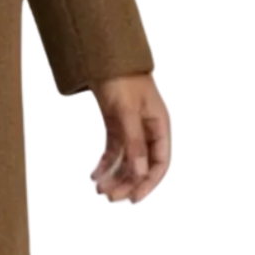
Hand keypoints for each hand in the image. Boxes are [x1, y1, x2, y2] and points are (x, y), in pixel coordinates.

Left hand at [90, 73, 169, 201]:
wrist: (103, 56)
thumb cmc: (121, 78)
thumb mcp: (127, 112)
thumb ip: (134, 143)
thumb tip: (139, 173)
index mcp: (159, 125)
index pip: (160, 162)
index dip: (149, 183)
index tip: (134, 199)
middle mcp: (148, 129)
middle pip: (141, 164)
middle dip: (127, 183)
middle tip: (109, 197)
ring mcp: (132, 127)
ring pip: (126, 159)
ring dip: (114, 175)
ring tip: (99, 188)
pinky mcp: (117, 124)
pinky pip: (114, 150)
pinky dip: (105, 163)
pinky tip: (94, 174)